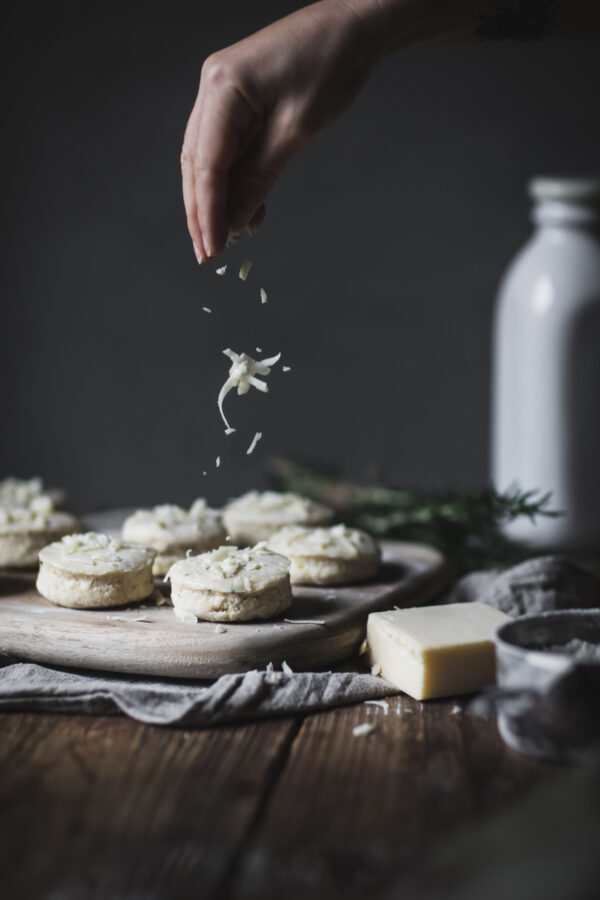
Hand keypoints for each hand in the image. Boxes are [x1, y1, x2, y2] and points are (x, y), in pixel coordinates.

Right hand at [181, 0, 386, 260]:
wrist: (354, 25)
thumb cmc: (331, 64)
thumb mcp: (295, 131)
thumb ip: (258, 179)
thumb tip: (233, 222)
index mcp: (222, 87)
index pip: (206, 164)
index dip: (208, 213)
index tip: (214, 249)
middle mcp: (212, 87)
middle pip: (196, 164)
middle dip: (201, 213)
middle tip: (209, 254)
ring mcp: (222, 92)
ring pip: (207, 161)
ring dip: (216, 202)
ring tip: (227, 238)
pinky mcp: (238, 100)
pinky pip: (227, 149)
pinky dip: (234, 182)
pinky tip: (246, 210)